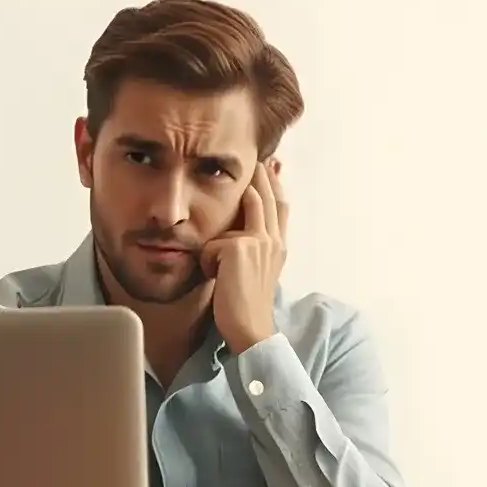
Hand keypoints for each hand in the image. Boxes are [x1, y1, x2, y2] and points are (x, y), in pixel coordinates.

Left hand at [203, 158, 287, 352]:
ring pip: (241, 213)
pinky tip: (214, 279)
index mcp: (278, 246)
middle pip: (266, 197)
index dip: (276, 185)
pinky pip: (212, 244)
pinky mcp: (238, 248)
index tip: (274, 165)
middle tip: (259, 157)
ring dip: (228, 224)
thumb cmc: (245, 306)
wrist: (250, 329)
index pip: (280, 207)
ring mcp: (258, 242)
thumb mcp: (255, 272)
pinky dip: (206, 261)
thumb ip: (252, 249)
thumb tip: (241, 235)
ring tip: (229, 235)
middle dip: (262, 175)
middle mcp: (273, 241)